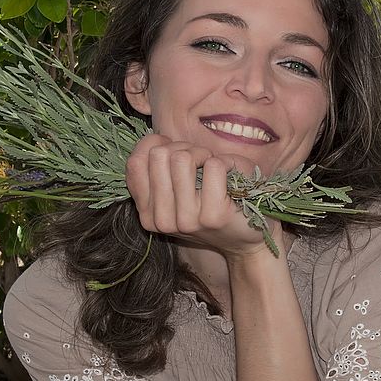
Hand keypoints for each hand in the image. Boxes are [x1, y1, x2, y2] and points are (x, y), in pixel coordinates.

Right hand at [125, 134, 281, 258]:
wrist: (245, 240)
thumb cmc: (211, 205)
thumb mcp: (175, 195)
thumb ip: (156, 170)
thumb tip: (154, 141)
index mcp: (148, 214)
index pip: (134, 164)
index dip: (154, 144)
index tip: (174, 149)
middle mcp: (162, 220)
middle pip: (159, 155)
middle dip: (182, 147)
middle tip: (199, 159)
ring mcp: (187, 220)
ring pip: (182, 158)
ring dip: (202, 153)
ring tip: (212, 167)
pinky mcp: (213, 215)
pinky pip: (213, 166)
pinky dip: (224, 162)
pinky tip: (228, 178)